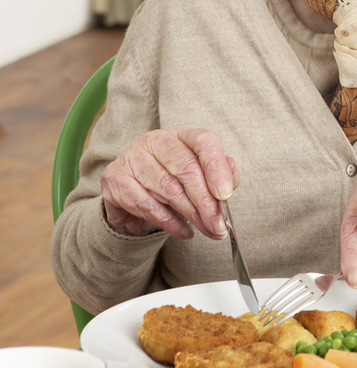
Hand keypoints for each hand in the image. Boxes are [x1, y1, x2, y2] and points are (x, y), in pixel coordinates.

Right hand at [99, 128, 236, 238]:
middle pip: (186, 170)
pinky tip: (184, 231)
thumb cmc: (173, 182)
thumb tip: (231, 171)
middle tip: (219, 225)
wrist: (131, 196)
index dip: (217, 168)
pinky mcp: (115, 177)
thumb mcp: (201, 176)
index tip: (226, 194)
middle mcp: (156, 141)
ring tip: (208, 230)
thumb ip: (220, 175)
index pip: (204, 142)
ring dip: (191, 215)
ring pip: (168, 189)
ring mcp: (132, 157)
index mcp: (182, 135)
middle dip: (206, 202)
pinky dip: (168, 221)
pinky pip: (146, 204)